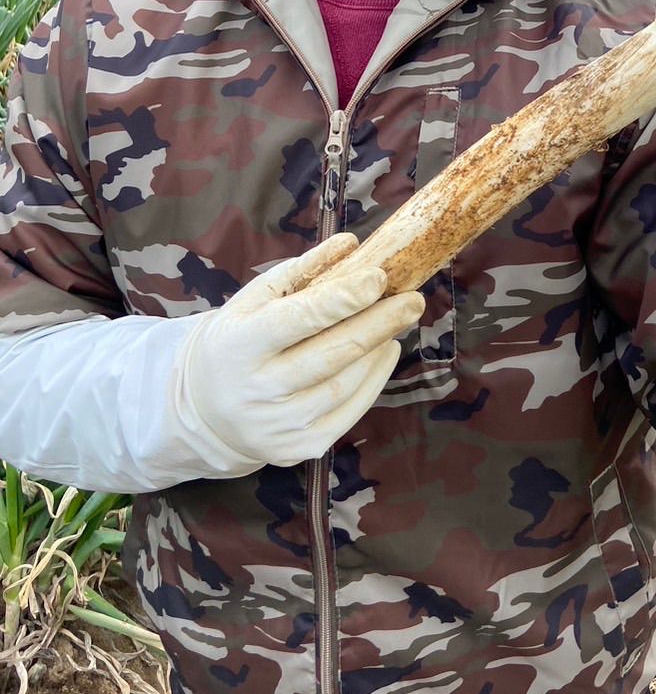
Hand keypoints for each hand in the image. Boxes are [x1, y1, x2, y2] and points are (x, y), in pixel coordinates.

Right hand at [173, 232, 424, 468]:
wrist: (204, 410)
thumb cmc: (238, 341)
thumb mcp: (253, 300)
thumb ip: (301, 271)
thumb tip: (350, 245)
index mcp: (240, 345)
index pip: (299, 319)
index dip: (343, 298)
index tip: (379, 277)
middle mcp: (258, 390)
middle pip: (332, 355)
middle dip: (379, 324)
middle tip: (414, 299)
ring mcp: (279, 426)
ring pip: (345, 385)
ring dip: (379, 349)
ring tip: (399, 320)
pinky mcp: (299, 448)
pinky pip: (349, 411)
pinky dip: (374, 379)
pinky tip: (385, 352)